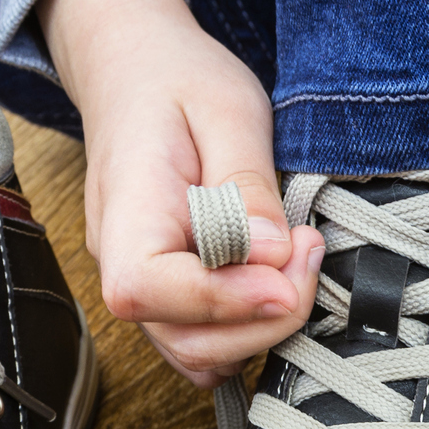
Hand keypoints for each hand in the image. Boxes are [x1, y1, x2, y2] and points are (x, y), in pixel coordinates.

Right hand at [38, 0, 324, 387]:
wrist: (136, 72)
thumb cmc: (177, 82)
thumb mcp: (229, 110)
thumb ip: (247, 186)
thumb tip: (271, 255)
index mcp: (125, 213)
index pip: (146, 288)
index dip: (221, 298)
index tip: (284, 276)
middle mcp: (121, 263)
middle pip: (183, 340)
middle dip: (264, 318)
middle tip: (308, 250)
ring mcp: (143, 287)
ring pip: (199, 355)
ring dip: (262, 328)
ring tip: (297, 256)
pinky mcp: (171, 296)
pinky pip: (207, 342)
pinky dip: (250, 329)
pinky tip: (277, 277)